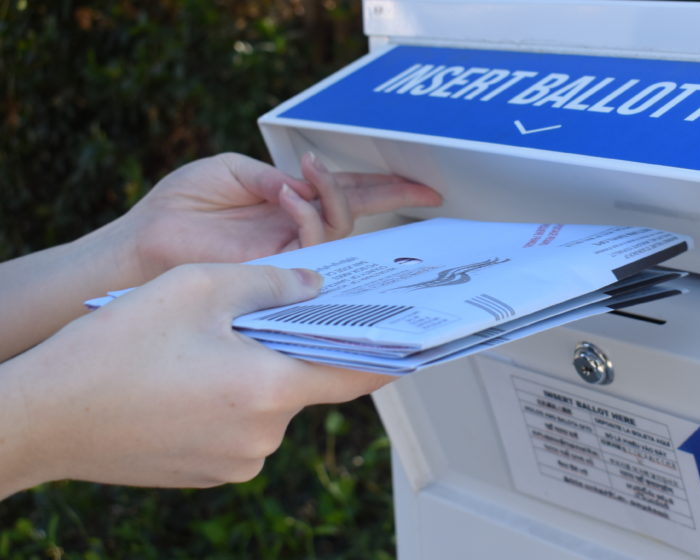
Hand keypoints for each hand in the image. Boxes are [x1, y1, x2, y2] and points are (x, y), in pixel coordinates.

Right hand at [0, 264, 392, 493]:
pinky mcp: (207, 472)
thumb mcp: (198, 288)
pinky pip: (238, 426)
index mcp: (272, 391)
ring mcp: (236, 462)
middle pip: (304, 382)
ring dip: (253, 372)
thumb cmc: (115, 350)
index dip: (388, 352)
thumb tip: (315, 287)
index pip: (357, 374)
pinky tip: (186, 376)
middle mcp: (264, 437)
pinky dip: (228, 398)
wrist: (44, 416)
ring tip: (202, 345)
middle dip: (290, 346)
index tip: (416, 339)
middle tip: (256, 315)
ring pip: (268, 402)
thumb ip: (271, 282)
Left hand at [117, 151, 441, 283]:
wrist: (145, 241)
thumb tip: (304, 183)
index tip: (424, 188)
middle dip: (390, 198)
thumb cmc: (179, 207)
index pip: (348, 196)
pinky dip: (307, 215)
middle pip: (357, 215)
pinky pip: (313, 246)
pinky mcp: (278, 268)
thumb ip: (271, 177)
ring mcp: (290, 251)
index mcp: (290, 204)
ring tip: (306, 173)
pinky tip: (287, 195)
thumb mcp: (229, 171)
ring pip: (340, 230)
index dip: (387, 190)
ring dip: (331, 195)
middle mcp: (297, 231)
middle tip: (416, 189)